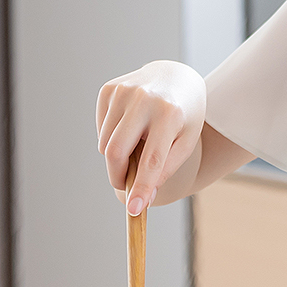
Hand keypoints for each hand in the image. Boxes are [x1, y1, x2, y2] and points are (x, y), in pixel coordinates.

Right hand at [96, 61, 205, 215]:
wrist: (175, 76)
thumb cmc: (183, 116)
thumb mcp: (185, 142)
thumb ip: (164, 170)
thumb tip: (141, 198)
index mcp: (169, 114)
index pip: (151, 160)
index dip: (141, 187)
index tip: (133, 209)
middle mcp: (143, 99)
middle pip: (116, 152)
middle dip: (117, 176)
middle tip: (125, 184)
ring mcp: (123, 91)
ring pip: (105, 143)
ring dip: (117, 155)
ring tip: (137, 145)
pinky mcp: (108, 89)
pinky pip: (101, 129)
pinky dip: (111, 137)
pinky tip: (129, 127)